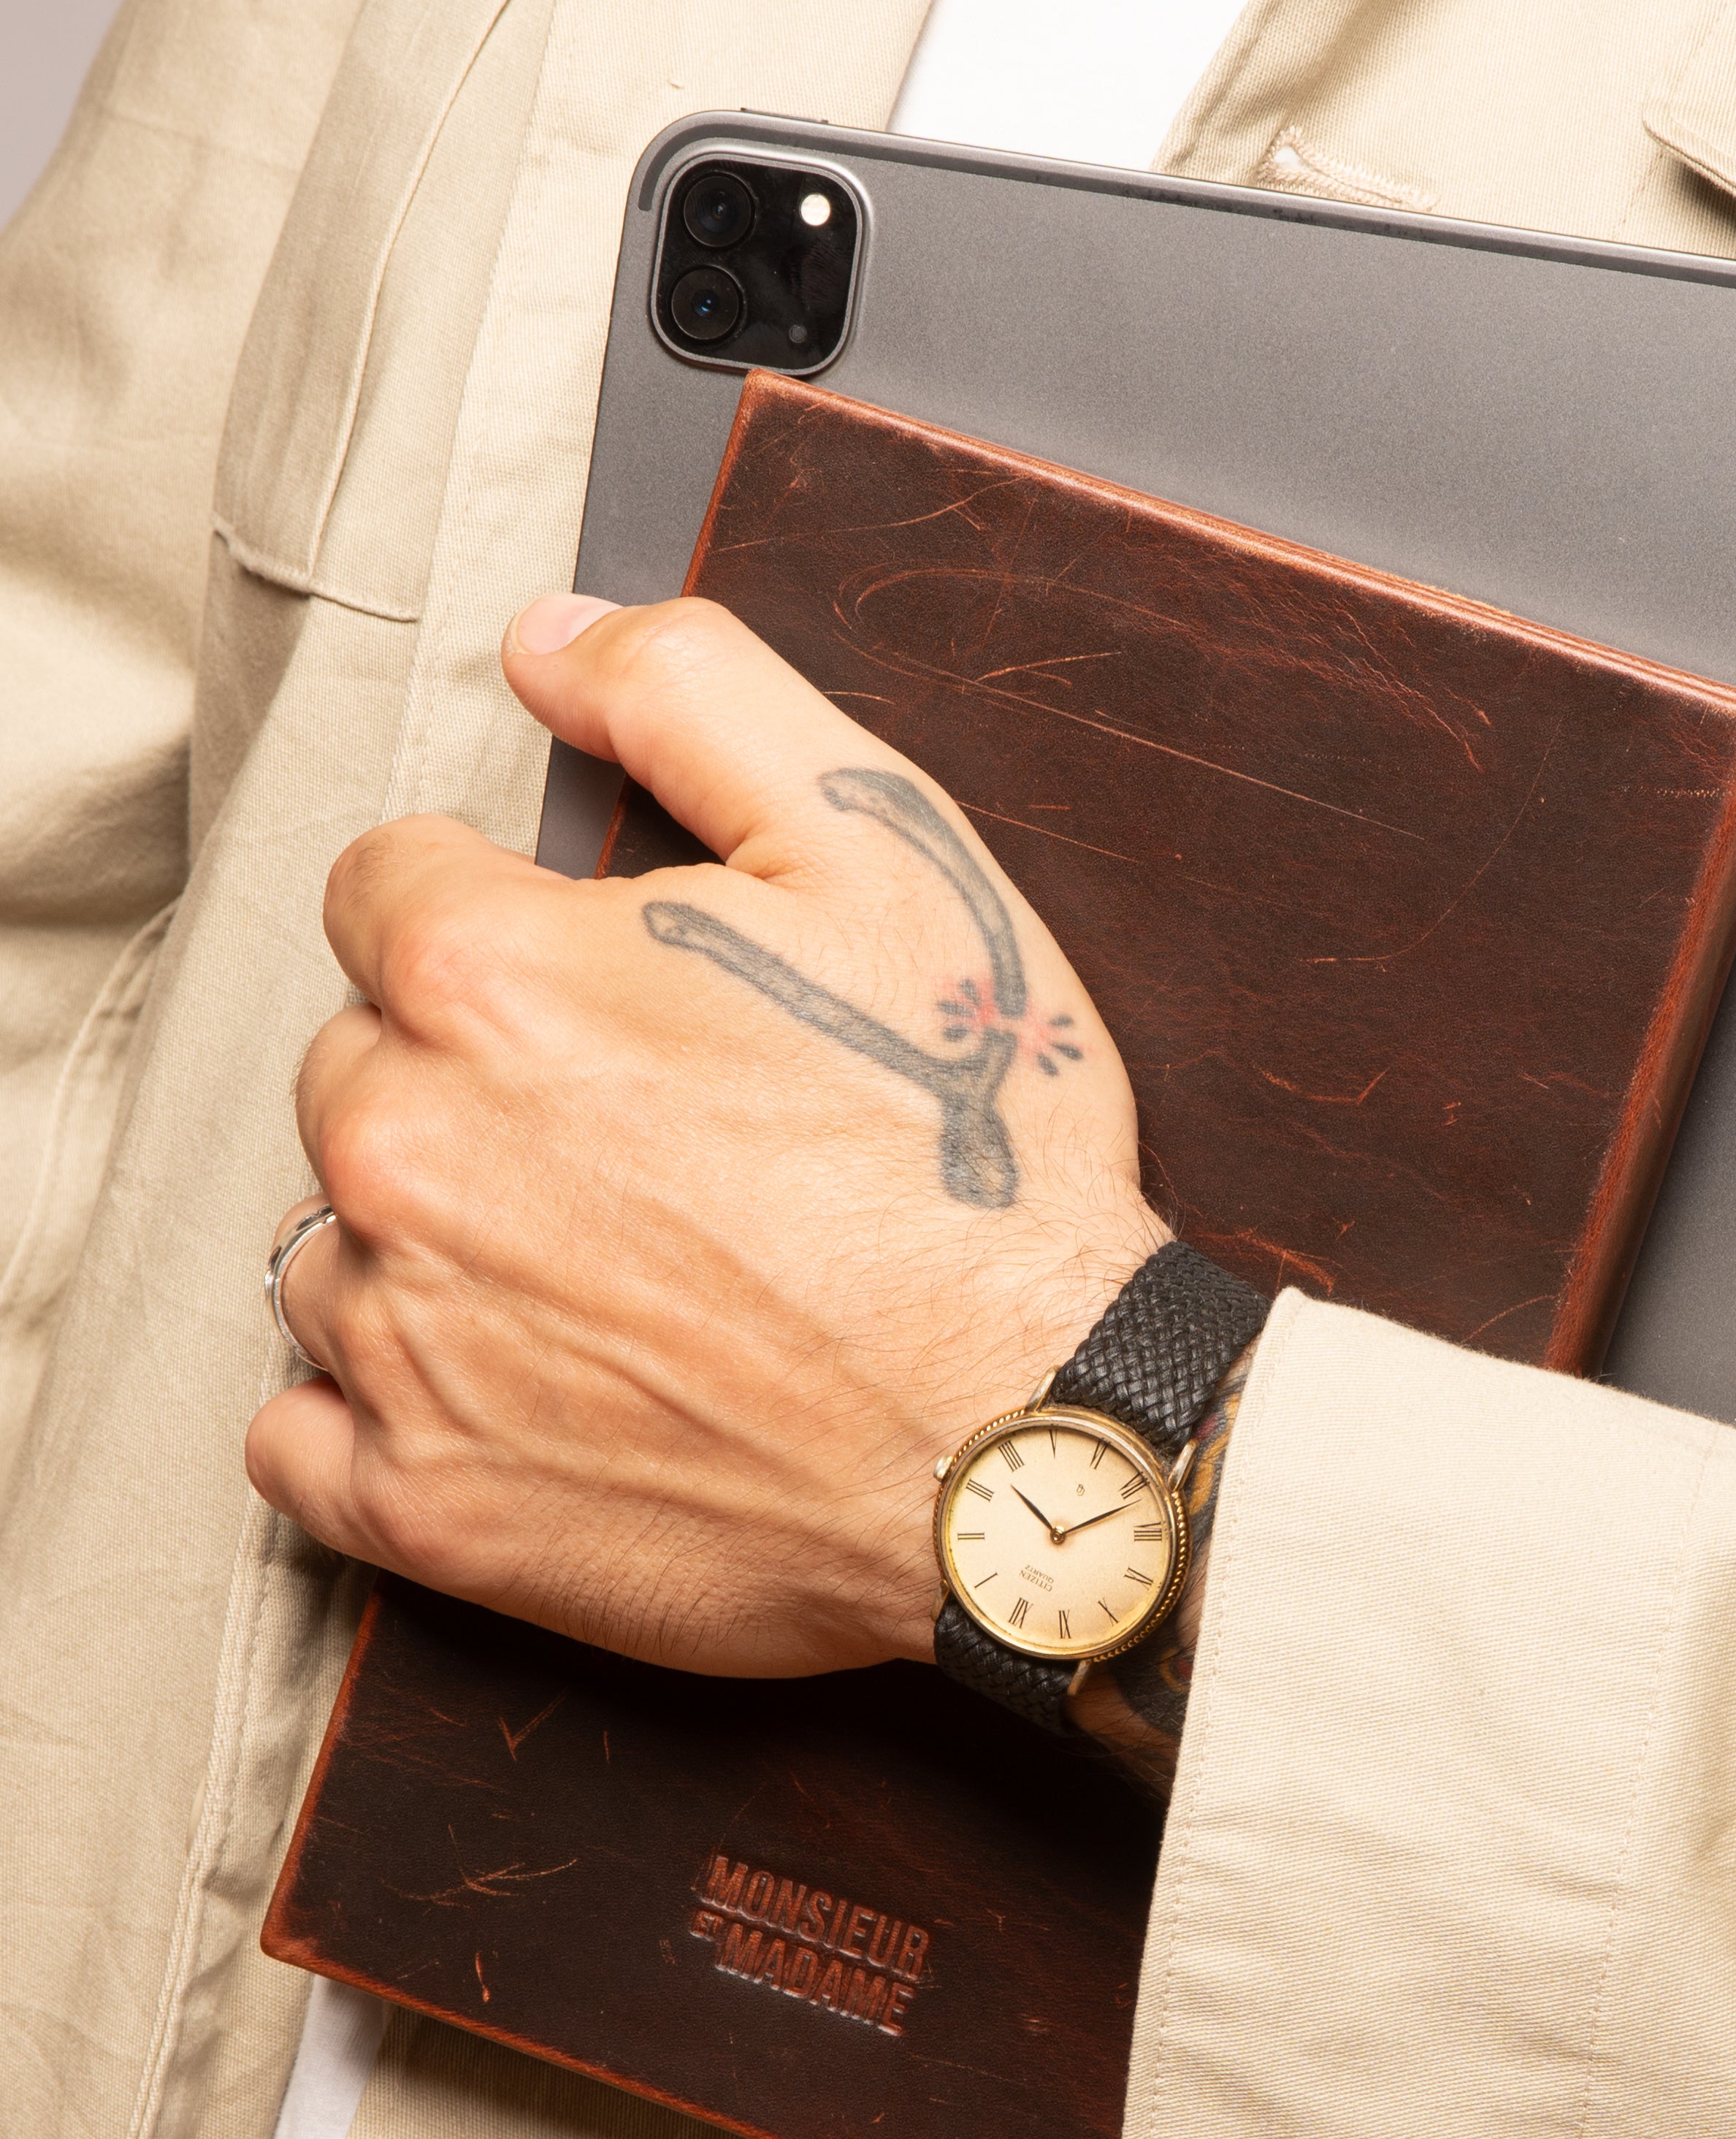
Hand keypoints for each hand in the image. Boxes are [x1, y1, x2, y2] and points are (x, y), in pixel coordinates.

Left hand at [246, 592, 1167, 1676]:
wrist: (1030, 1435)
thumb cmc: (969, 1152)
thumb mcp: (884, 851)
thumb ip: (695, 693)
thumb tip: (545, 636)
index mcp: (487, 977)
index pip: (388, 889)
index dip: (516, 928)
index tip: (619, 1002)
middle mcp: (404, 1150)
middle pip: (358, 1064)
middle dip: (473, 1082)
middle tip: (649, 1149)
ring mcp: (401, 1341)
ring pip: (338, 1244)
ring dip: (438, 1246)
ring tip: (619, 1279)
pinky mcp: (421, 1502)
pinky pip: (302, 1432)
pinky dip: (388, 1410)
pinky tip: (527, 1391)